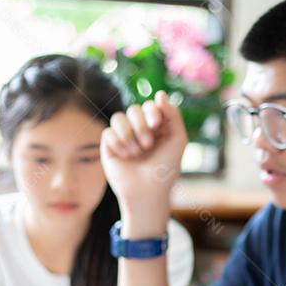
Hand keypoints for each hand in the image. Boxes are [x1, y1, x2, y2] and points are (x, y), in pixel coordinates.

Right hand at [102, 91, 186, 235]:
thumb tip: (160, 94)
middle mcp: (139, 130)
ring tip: (136, 153)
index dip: (152, 111)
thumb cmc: (166, 169)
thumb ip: (173, 115)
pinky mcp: (109, 146)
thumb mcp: (178, 140)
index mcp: (156, 127)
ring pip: (118, 117)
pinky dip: (118, 144)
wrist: (147, 191)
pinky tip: (125, 156)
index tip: (156, 124)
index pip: (150, 106)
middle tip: (148, 144)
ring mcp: (123, 137)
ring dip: (129, 134)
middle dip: (140, 125)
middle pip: (134, 109)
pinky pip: (108, 132)